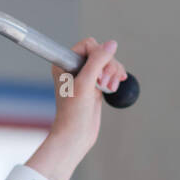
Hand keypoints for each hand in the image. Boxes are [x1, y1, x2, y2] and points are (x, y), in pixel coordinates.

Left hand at [48, 37, 125, 159]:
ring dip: (113, 73)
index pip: (89, 45)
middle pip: (101, 53)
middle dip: (108, 67)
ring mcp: (85, 76)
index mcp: (64, 63)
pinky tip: (113, 87)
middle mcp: (73, 67)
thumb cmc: (74, 113)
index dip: (98, 56)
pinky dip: (115, 78)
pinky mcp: (94, 84)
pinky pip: (110, 72)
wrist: (75, 135)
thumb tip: (112, 44)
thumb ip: (98, 61)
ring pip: (108, 62)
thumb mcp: (86, 83)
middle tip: (103, 83)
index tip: (97, 74)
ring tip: (109, 88)